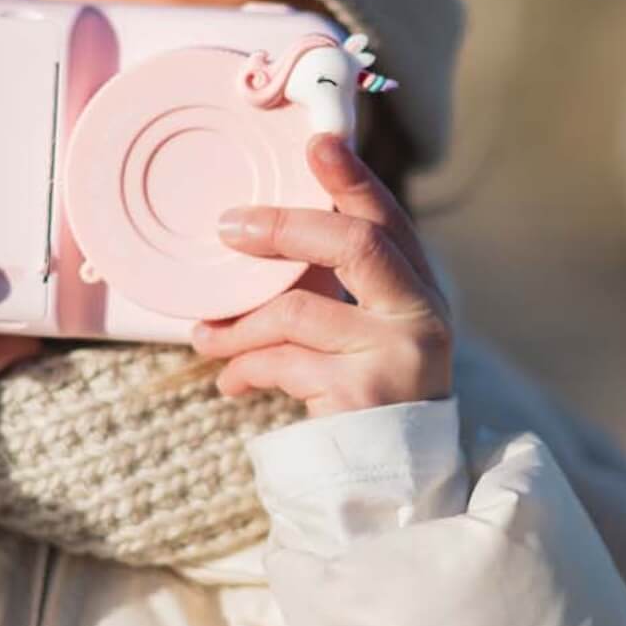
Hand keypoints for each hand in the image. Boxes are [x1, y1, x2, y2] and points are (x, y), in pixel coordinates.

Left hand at [191, 133, 451, 417]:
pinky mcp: (366, 396)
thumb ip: (323, 283)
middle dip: (282, 227)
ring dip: (239, 324)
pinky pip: (283, 362)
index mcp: (416, 284)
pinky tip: (230, 382)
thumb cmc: (362, 388)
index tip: (317, 140)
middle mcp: (421, 313)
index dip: (351, 175)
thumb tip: (245, 234)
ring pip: (299, 309)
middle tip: (226, 227)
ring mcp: (399, 355)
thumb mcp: (353, 328)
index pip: (386, 216)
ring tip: (205, 336)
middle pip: (354, 243)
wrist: (391, 485)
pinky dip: (246, 368)